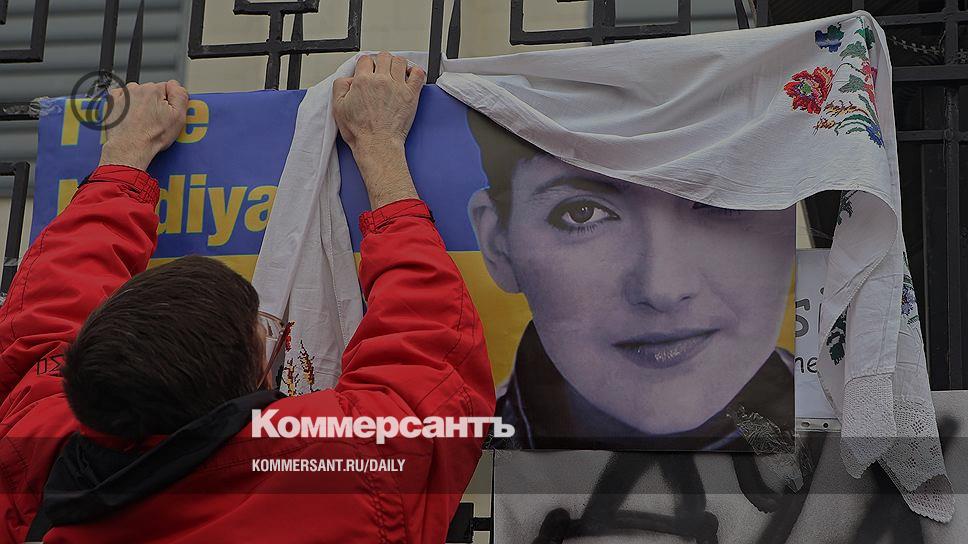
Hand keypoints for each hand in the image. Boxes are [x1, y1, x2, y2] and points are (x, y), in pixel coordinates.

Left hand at [99, 80, 189, 170]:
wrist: (130, 148)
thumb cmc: (151, 136)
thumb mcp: (178, 117)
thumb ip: (180, 95)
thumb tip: (176, 85)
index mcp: (153, 90)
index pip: (167, 88)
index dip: (169, 102)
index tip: (167, 112)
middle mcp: (136, 89)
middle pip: (151, 91)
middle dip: (154, 103)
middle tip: (155, 120)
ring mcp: (123, 95)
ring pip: (137, 94)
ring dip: (140, 103)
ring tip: (143, 120)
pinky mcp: (112, 103)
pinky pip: (122, 98)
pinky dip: (126, 105)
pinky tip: (131, 117)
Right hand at [333, 52, 424, 208]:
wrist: (377, 145)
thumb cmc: (360, 131)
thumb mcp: (338, 107)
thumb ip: (340, 86)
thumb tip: (348, 78)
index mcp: (363, 81)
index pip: (365, 60)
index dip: (366, 65)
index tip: (368, 71)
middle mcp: (381, 81)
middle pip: (384, 56)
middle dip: (381, 62)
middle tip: (381, 71)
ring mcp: (398, 86)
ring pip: (400, 61)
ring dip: (396, 65)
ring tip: (394, 73)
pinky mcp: (411, 95)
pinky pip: (418, 73)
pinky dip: (414, 71)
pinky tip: (409, 77)